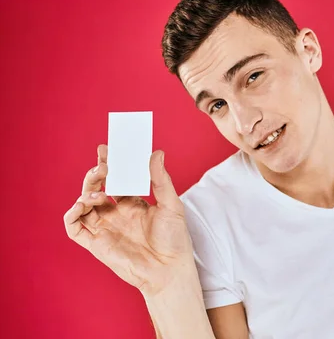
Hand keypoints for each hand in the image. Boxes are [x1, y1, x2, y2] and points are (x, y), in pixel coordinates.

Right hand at [63, 145, 194, 296]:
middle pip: (97, 188)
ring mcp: (105, 229)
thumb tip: (157, 153)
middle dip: (96, 174)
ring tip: (100, 190)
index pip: (116, 180)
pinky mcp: (96, 244)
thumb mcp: (172, 205)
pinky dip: (72, 215)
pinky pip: (74, 228)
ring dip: (86, 192)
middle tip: (103, 165)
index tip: (106, 149)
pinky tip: (83, 205)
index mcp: (133, 205)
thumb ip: (161, 179)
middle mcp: (116, 215)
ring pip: (84, 205)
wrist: (170, 270)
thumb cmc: (175, 240)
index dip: (109, 165)